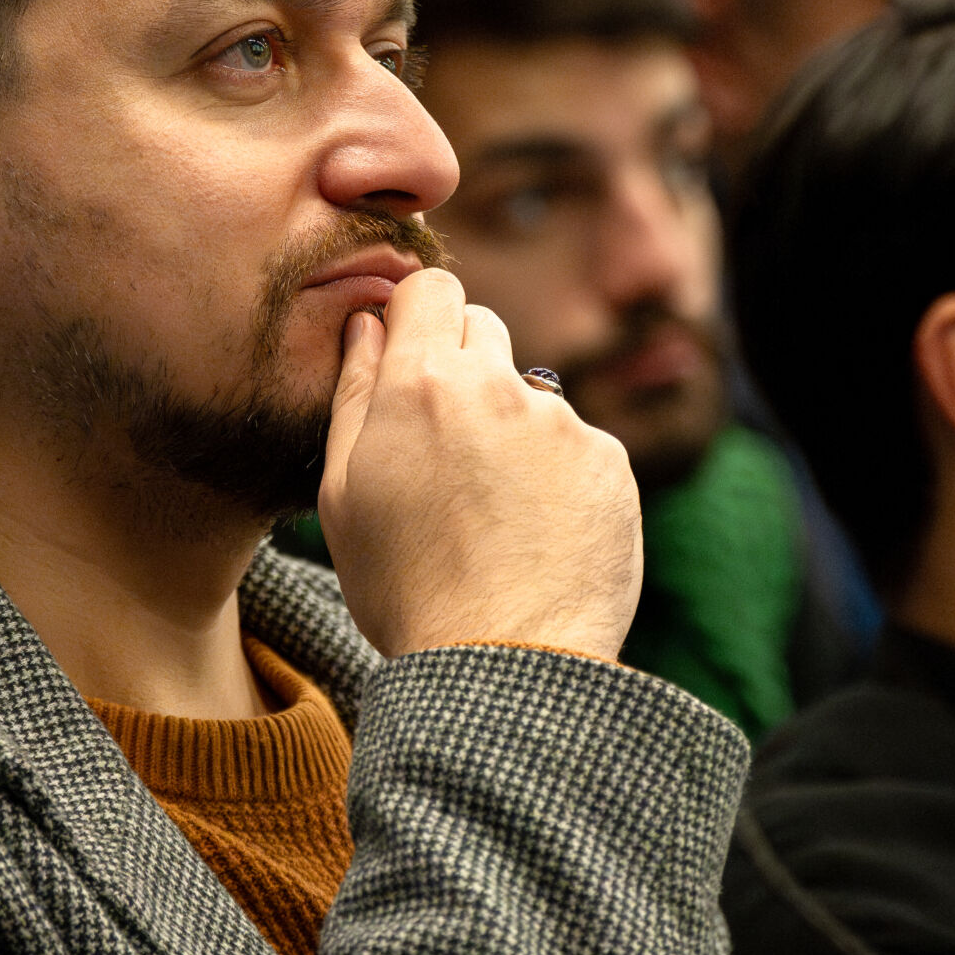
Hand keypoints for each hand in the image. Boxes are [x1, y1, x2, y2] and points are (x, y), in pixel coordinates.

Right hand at [317, 269, 642, 661]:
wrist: (505, 667)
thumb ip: (352, 394)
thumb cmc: (406, 586)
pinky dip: (558, 476)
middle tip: (444, 447)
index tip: (408, 355)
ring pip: (529, 395)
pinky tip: (538, 534)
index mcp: (421, 384)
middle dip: (462, 366)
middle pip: (483, 327)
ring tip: (493, 514)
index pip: (431, 287)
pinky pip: (576, 445)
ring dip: (511, 430)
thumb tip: (365, 324)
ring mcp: (563, 422)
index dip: (417, 316)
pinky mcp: (612, 461)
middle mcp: (498, 385)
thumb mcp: (342, 496)